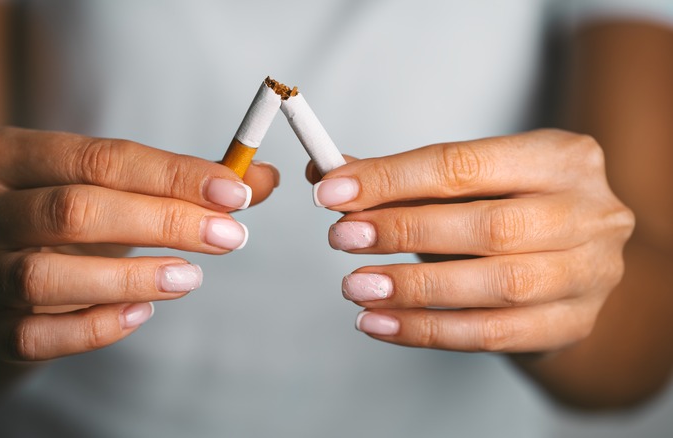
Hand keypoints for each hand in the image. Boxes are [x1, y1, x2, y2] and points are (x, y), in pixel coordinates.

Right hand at [0, 127, 277, 360]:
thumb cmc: (61, 217)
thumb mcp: (107, 186)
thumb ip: (181, 181)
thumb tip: (261, 178)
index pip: (97, 157)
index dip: (172, 175)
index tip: (234, 192)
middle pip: (72, 210)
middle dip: (162, 222)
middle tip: (228, 237)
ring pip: (42, 276)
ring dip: (129, 277)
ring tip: (191, 279)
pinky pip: (31, 337)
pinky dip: (93, 327)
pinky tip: (142, 313)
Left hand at [310, 129, 633, 352]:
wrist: (567, 267)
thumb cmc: (505, 212)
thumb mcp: (464, 184)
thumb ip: (399, 178)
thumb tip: (327, 174)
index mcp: (560, 156)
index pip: (463, 164)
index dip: (392, 179)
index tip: (332, 192)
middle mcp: (589, 212)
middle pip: (487, 226)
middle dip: (403, 231)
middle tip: (342, 237)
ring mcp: (589, 273)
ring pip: (495, 286)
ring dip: (413, 288)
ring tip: (355, 287)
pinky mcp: (572, 323)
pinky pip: (491, 334)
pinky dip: (427, 330)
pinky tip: (380, 323)